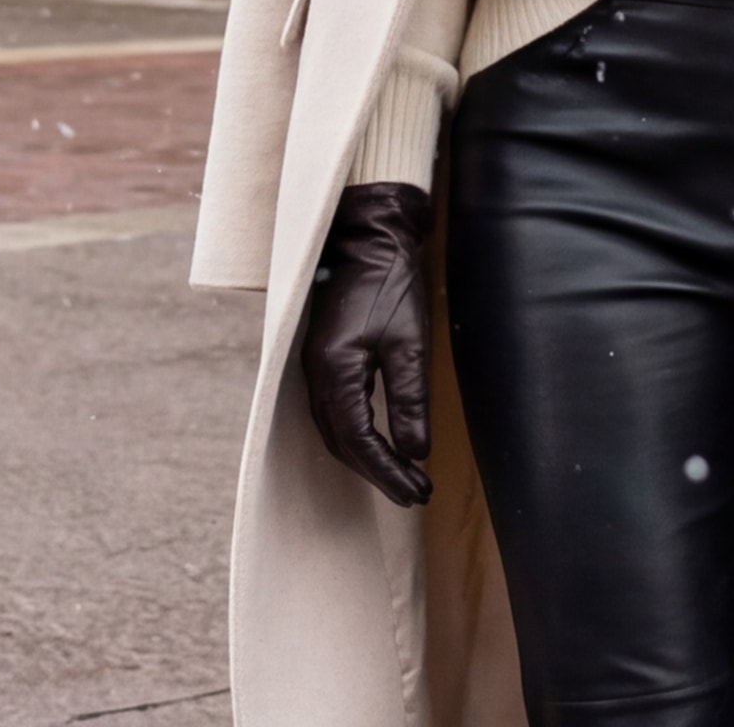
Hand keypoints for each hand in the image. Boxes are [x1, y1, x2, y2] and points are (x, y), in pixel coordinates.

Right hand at [298, 181, 434, 507]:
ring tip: (401, 477)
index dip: (388, 473)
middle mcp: (316, 375)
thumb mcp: (410, 343)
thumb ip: (410, 399)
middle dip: (378, 473)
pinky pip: (332, 414)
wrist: (367, 240)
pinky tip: (377, 444)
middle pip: (342, 443)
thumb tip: (416, 452)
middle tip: (415, 493)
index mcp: (335, 372)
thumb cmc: (391, 285)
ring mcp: (315, 368)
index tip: (418, 491)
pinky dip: (355, 437)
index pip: (358, 441)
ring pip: (334, 432)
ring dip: (366, 459)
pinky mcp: (322, 361)